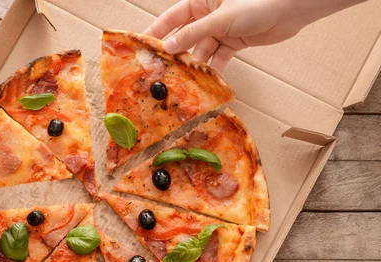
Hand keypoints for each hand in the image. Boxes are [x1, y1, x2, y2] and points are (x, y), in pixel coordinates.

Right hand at [144, 0, 364, 71]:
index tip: (144, 46)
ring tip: (184, 82)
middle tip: (162, 71)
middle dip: (176, 54)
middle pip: (186, 36)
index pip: (173, 17)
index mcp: (201, 1)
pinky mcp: (233, 42)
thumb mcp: (219, 19)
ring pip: (201, 50)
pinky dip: (214, 68)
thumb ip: (192, 34)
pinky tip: (207, 81)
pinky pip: (218, 57)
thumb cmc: (255, 4)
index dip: (158, 31)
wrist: (290, 10)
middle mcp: (208, 15)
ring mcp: (221, 29)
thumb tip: (169, 47)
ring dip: (195, 65)